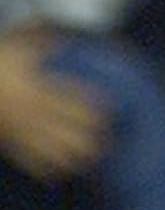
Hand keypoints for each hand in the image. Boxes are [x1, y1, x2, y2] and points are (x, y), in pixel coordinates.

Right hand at [0, 29, 110, 180]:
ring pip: (48, 148)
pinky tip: (61, 171)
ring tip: (90, 158)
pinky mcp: (9, 143)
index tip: (109, 108)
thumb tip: (65, 38)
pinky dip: (46, 167)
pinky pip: (28, 160)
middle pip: (63, 127)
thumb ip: (42, 44)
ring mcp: (19, 130)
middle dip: (86, 135)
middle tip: (108, 138)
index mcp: (34, 88)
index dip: (89, 104)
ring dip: (71, 154)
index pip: (68, 98)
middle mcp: (29, 111)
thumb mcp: (18, 50)